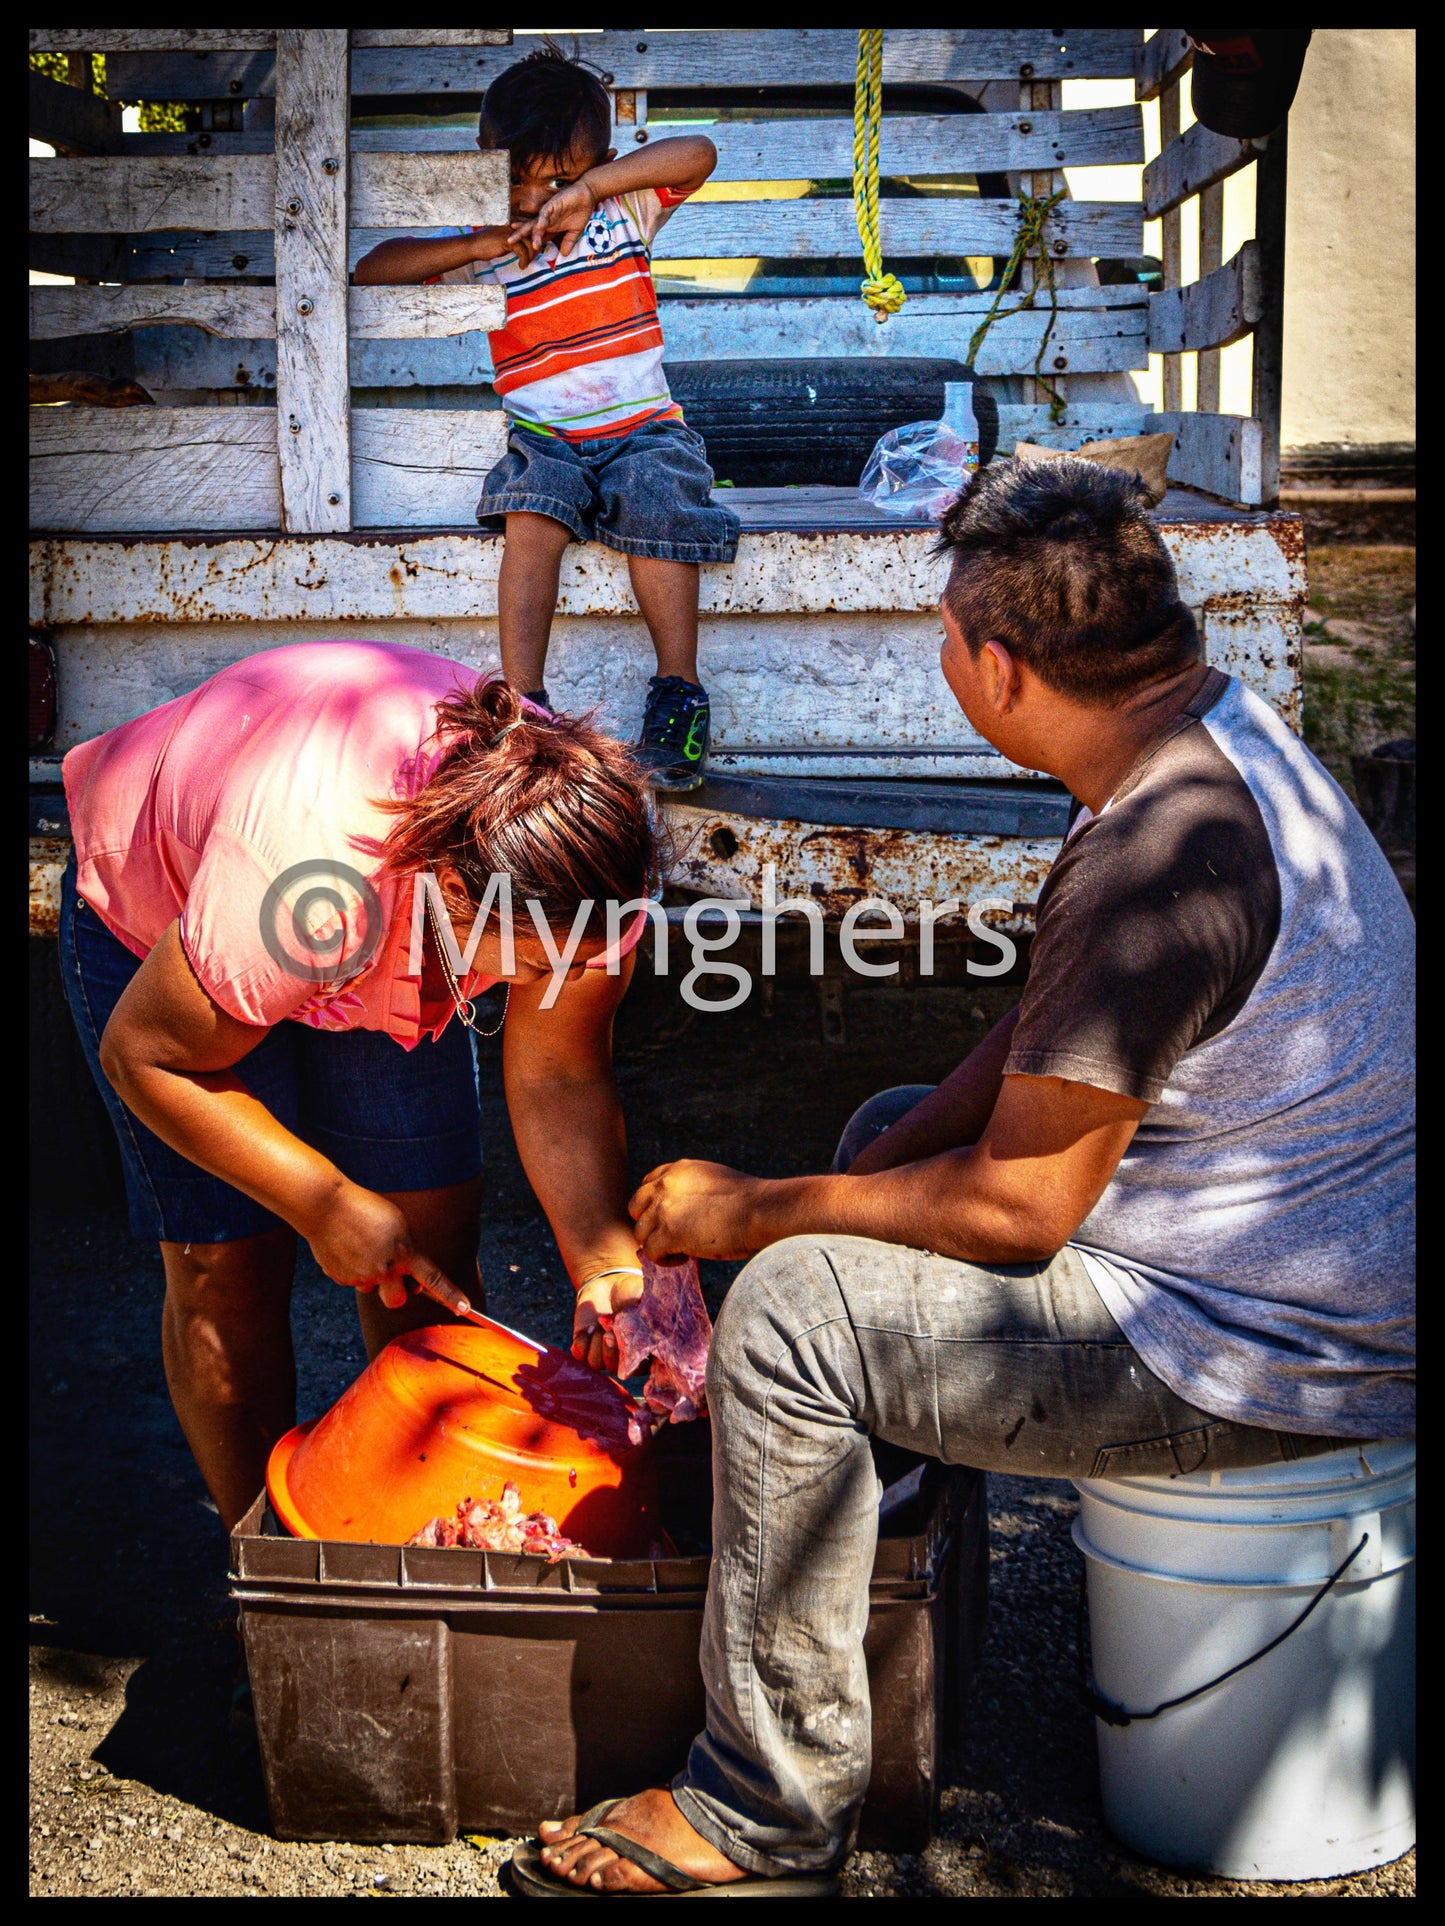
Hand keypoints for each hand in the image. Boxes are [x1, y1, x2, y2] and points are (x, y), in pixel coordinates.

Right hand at [302, 1180, 466, 1313]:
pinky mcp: (340, 1278)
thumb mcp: (397, 1223)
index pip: (433, 1279)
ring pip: (371, 1288)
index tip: (464, 1308)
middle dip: (398, 1293)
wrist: (325, 1205)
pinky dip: (352, 1268)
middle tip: (391, 1274)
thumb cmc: (365, 1208)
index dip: (450, 1296)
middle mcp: (384, 1269)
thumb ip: (406, 1249)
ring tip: (361, 1248)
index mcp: (404, 1252)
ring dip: (371, 1276)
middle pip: (398, 1301)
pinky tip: (346, 1248)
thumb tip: (407, 1273)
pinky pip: (352, 1280)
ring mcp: (361, 1277)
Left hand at [510, 177, 597, 260]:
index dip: (528, 243)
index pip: (536, 235)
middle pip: (530, 228)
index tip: (520, 252)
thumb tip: (564, 255)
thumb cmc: (580, 211)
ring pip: (536, 222)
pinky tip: (540, 227)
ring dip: (533, 232)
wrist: (587, 196)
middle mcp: (546, 220)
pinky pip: (545, 213)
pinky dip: (542, 220)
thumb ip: (568, 242)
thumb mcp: (575, 231)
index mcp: (550, 226)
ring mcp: (549, 212)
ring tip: (532, 244)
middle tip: (509, 242)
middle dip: (520, 234)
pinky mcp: (553, 204)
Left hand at [571, 1266, 645, 1373]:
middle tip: (610, 1331)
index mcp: (644, 1353)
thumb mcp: (647, 1306)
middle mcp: (623, 1360)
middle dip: (612, 1350)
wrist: (610, 1284)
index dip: (636, 1362)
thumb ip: (650, 1324)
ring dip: (597, 1342)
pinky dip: (584, 1340)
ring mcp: (603, 1356)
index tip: (631, 1342)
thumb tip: (651, 1333)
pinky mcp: (584, 1349)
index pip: (642, 1370)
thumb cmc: (634, 1294)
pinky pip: (580, 1356)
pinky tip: (590, 1326)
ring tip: (601, 1322)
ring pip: (597, 1364)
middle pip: (618, 1371)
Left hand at [629, 1160, 762, 1262]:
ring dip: (658, 1243)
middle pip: (637, 1207)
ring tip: (683, 1250)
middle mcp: (665, 1184)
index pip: (649, 1184)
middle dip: (650, 1223)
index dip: (656, 1204)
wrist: (761, 1210)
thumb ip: (693, 1190)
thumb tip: (686, 1213)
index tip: (670, 1219)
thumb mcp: (715, 1181)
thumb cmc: (750, 1201)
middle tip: (670, 1237)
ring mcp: (663, 1208)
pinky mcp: (667, 1233)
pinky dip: (665, 1259)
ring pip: (641, 1232)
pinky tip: (686, 1258)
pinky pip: (651, 1252)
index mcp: (679, 1169)